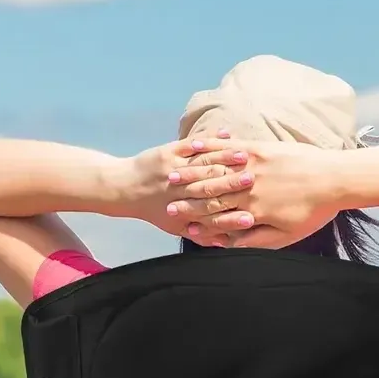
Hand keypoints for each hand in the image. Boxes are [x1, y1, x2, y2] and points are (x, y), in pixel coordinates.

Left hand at [113, 132, 254, 236]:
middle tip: (254, 181)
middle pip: (209, 188)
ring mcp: (173, 170)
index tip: (251, 217)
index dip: (231, 217)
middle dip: (232, 184)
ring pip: (202, 164)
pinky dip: (208, 140)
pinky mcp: (167, 152)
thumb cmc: (155, 210)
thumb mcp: (176, 227)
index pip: (210, 215)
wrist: (124, 189)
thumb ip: (202, 235)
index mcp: (183, 212)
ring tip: (246, 157)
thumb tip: (226, 243)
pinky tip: (226, 134)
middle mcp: (178, 191)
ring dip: (225, 159)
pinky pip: (190, 145)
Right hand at [165, 141, 342, 248]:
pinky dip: (213, 148)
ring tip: (172, 175)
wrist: (338, 179)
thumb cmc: (315, 211)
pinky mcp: (263, 148)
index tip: (176, 221)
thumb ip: (255, 240)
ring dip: (192, 173)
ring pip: (217, 171)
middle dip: (186, 198)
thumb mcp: (285, 235)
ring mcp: (255, 165)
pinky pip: (232, 148)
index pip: (216, 216)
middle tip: (165, 199)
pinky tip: (197, 148)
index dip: (194, 219)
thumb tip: (230, 245)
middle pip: (211, 194)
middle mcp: (249, 188)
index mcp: (253, 210)